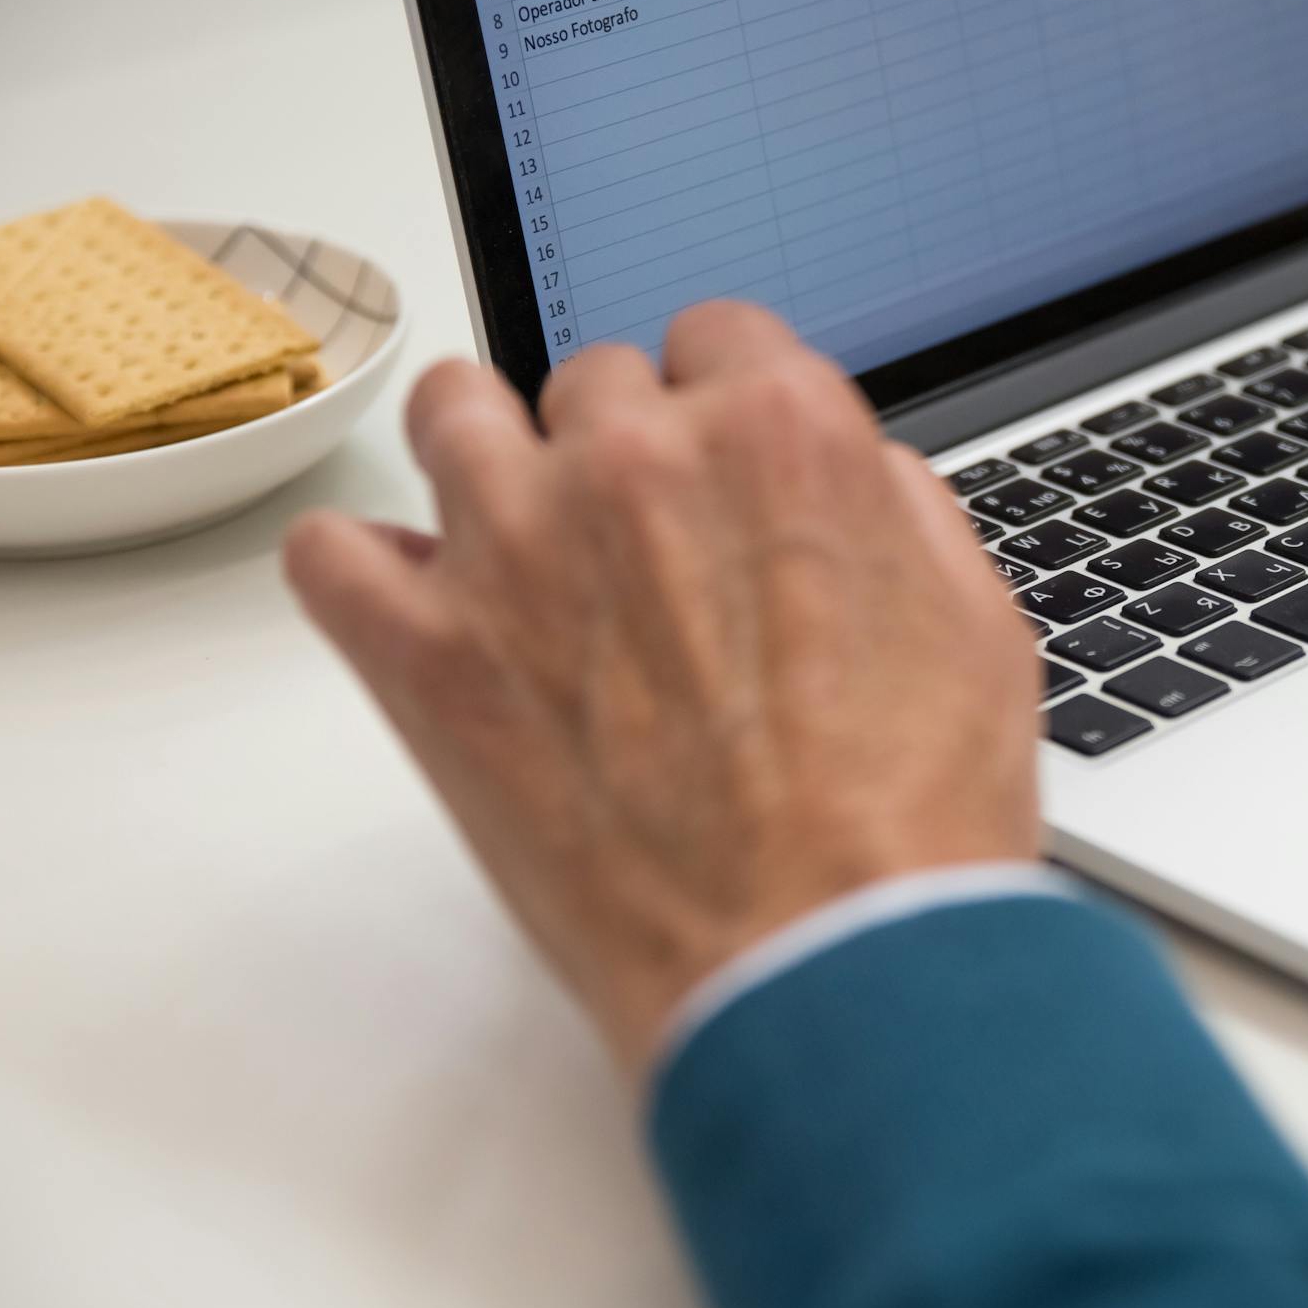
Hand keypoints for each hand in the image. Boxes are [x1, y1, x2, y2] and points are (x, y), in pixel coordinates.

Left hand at [283, 304, 1042, 1080]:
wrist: (826, 970)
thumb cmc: (907, 826)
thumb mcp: (978, 627)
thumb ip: (895, 513)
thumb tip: (848, 483)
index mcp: (778, 434)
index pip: (717, 336)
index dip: (727, 407)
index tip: (722, 466)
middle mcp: (636, 462)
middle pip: (591, 381)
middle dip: (621, 451)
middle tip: (651, 556)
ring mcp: (513, 551)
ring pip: (452, 412)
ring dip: (487, 461)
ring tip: (523, 548)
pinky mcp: (423, 658)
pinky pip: (329, 551)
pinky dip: (365, 573)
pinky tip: (418, 615)